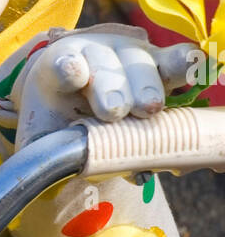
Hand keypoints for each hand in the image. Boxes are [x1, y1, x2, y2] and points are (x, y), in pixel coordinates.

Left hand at [7, 27, 197, 147]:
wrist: (75, 95)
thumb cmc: (56, 117)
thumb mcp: (41, 137)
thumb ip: (42, 154)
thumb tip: (49, 183)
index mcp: (57, 68)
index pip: (60, 64)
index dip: (67, 68)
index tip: (72, 73)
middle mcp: (93, 53)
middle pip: (104, 67)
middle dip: (111, 89)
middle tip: (115, 112)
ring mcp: (127, 54)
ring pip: (138, 63)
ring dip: (145, 86)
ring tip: (148, 110)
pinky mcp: (157, 61)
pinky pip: (175, 59)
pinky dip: (184, 66)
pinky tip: (194, 73)